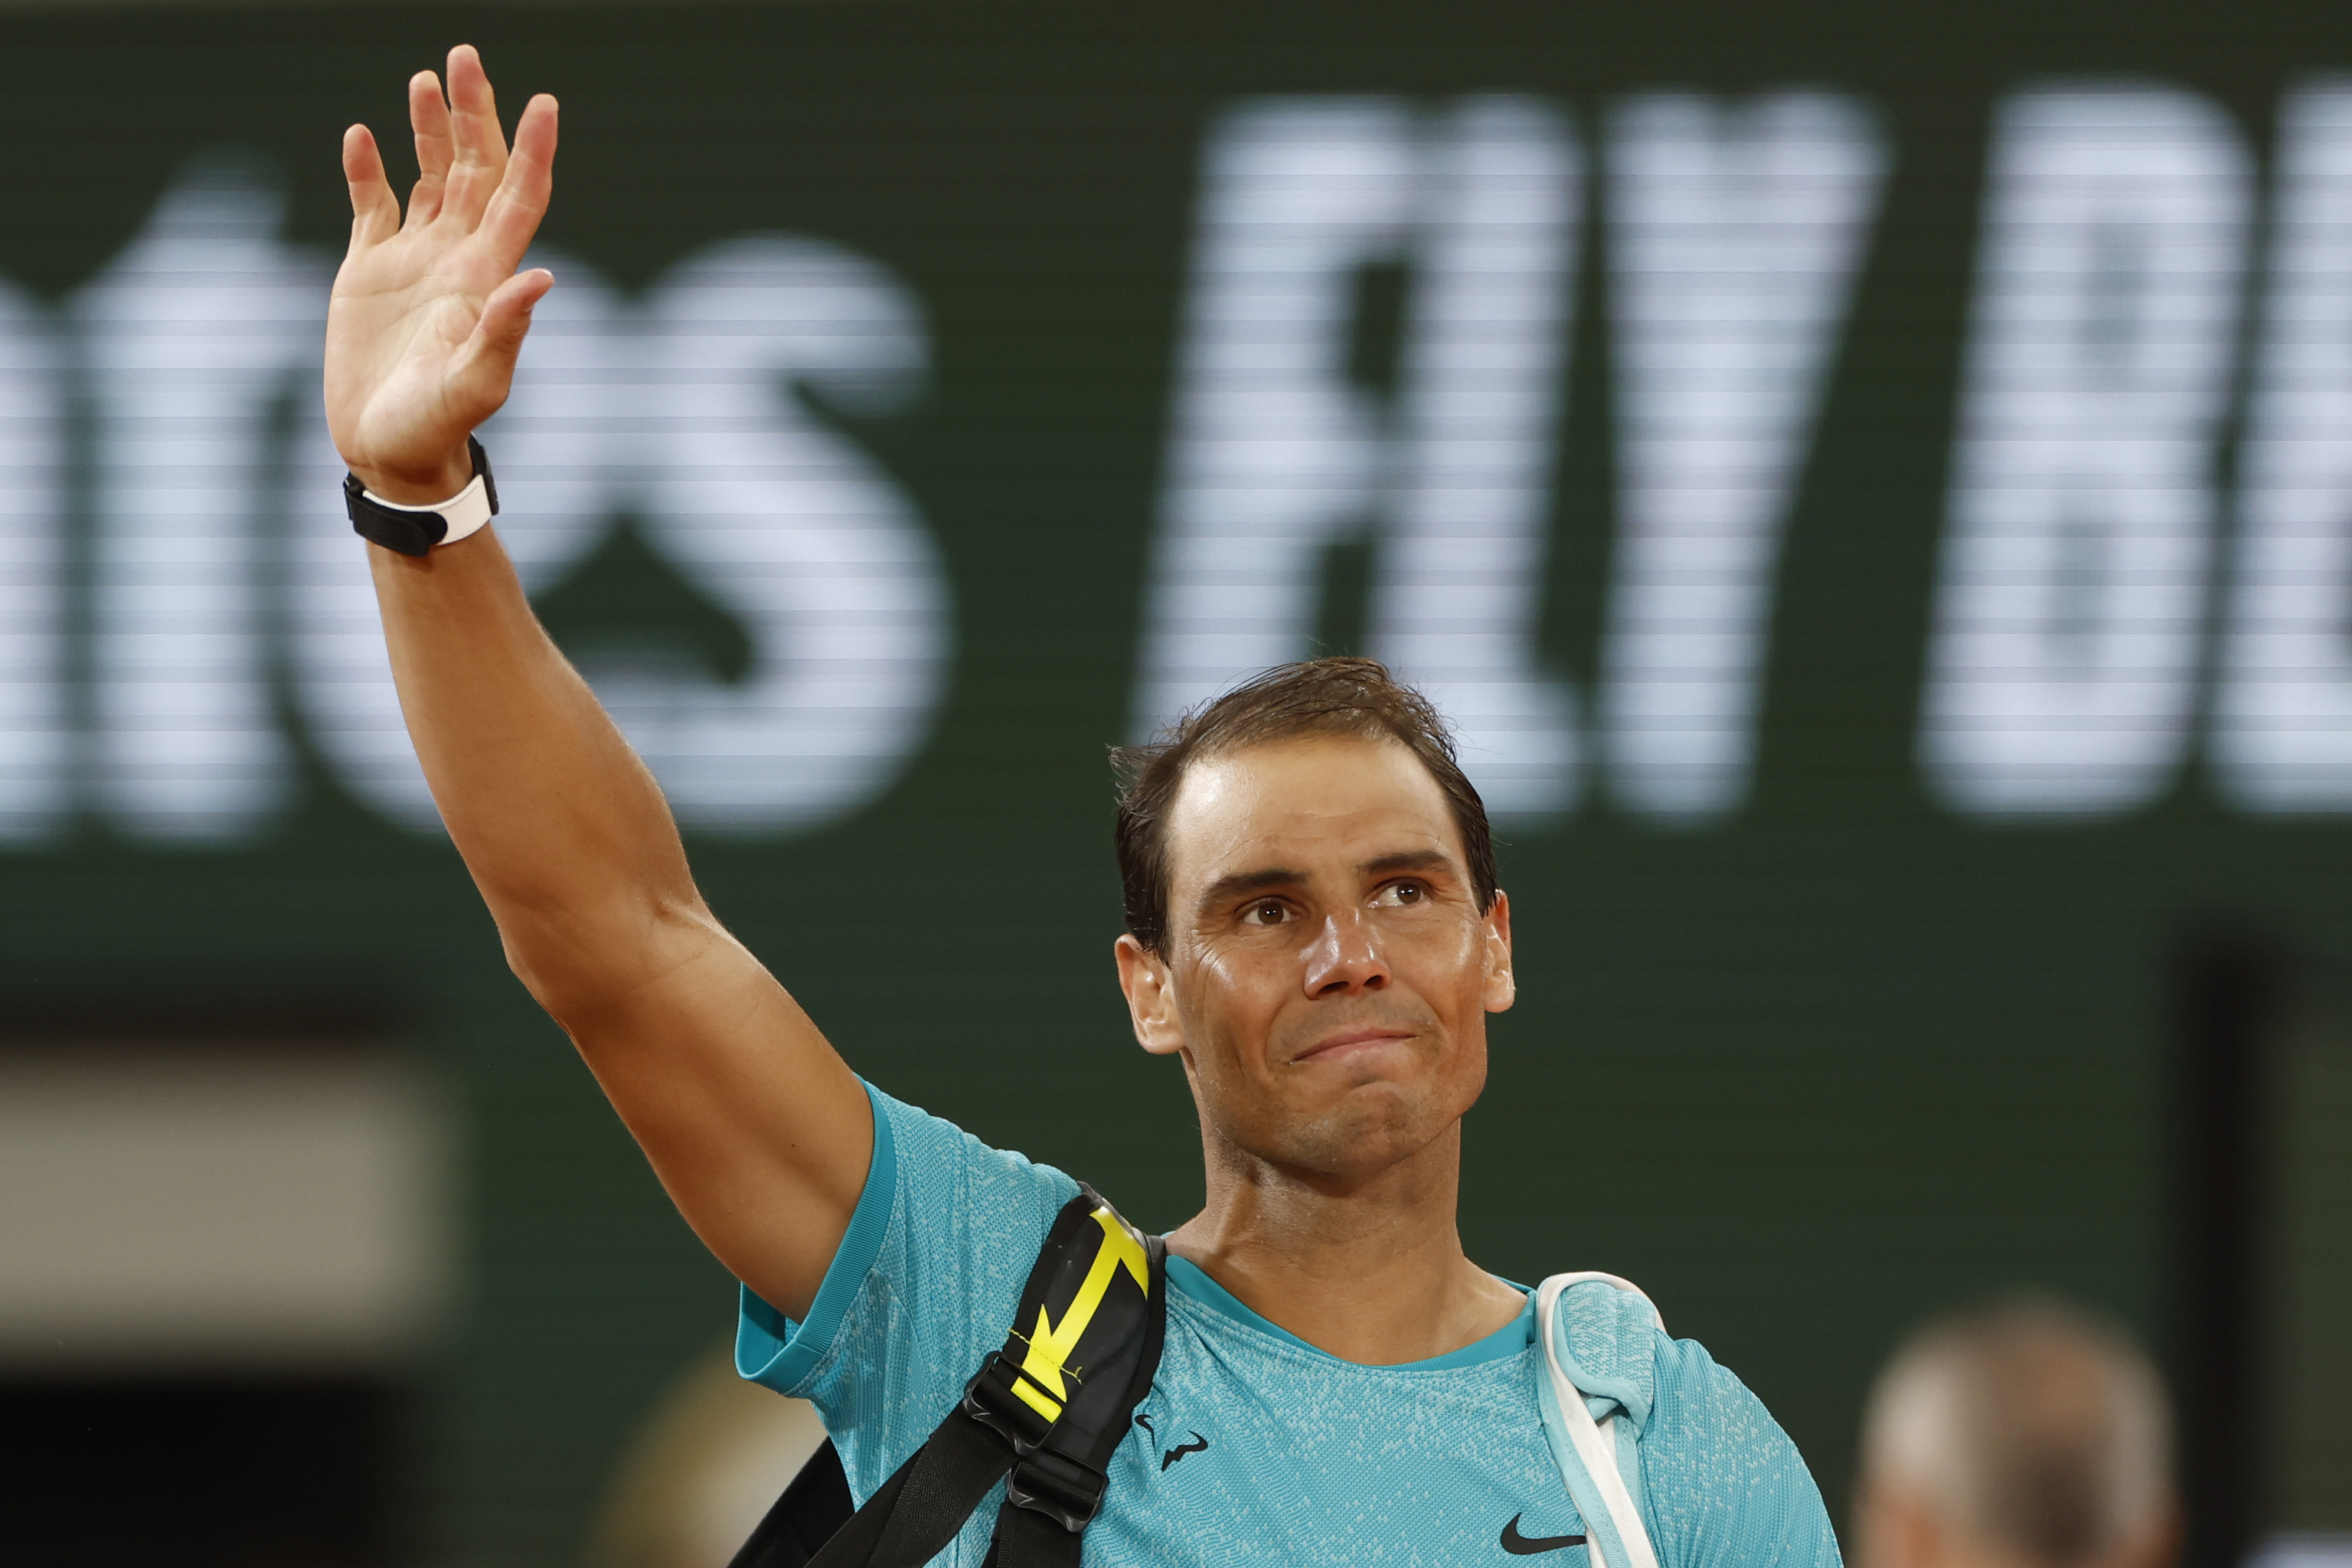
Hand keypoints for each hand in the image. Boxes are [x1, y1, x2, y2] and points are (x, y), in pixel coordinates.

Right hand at [327, 45, 557, 503]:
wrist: (388, 452)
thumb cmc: (436, 428)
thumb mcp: (474, 384)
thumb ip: (504, 332)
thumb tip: (543, 278)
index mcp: (486, 276)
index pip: (520, 197)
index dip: (532, 150)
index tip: (544, 102)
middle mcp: (457, 258)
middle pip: (476, 170)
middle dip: (474, 114)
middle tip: (466, 56)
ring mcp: (414, 260)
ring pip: (430, 177)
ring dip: (430, 128)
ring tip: (426, 78)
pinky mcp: (369, 271)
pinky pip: (372, 205)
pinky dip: (366, 169)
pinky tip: (361, 136)